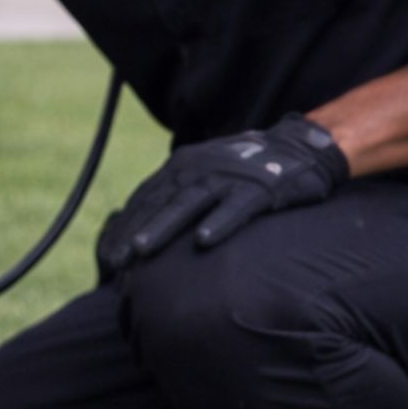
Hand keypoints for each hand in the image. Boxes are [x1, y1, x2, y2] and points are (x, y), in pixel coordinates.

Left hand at [96, 116, 348, 276]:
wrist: (301, 148)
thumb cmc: (246, 171)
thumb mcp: (205, 176)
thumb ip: (177, 198)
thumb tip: (145, 234)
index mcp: (183, 167)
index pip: (146, 199)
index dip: (125, 226)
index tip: (106, 256)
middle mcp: (200, 168)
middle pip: (160, 203)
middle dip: (134, 232)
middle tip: (114, 261)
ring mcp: (230, 178)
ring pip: (189, 203)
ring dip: (163, 226)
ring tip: (141, 250)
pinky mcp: (260, 190)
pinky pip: (236, 207)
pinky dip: (218, 222)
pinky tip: (203, 241)